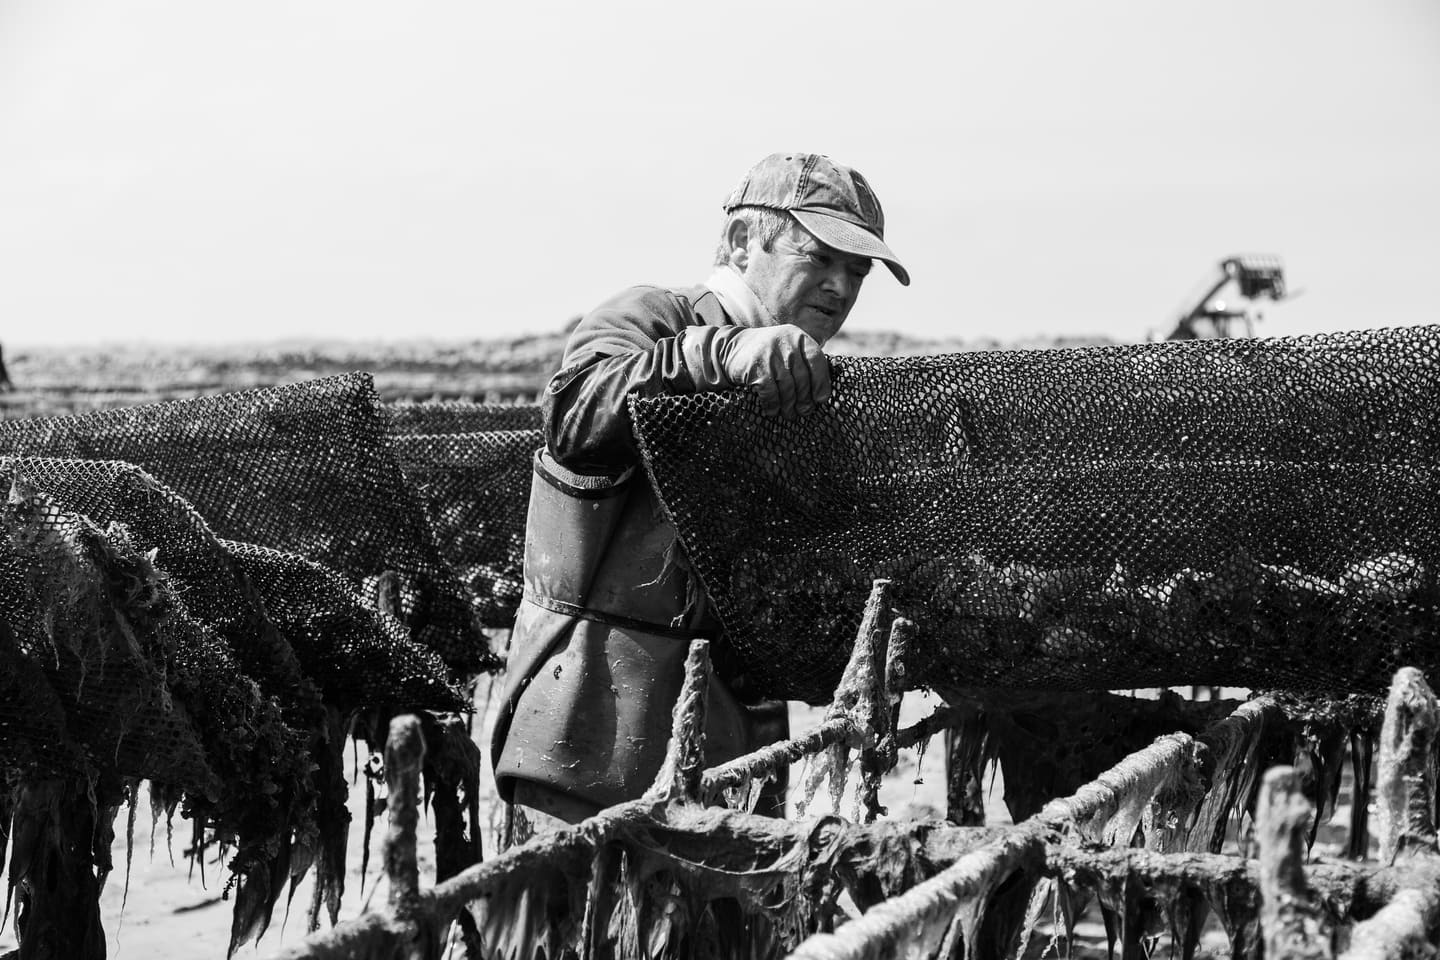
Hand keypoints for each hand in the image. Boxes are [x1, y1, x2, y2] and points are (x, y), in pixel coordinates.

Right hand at [717, 324, 831, 418]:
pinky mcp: (757, 367)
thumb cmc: (766, 354)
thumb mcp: (787, 349)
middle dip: (804, 398)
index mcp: (798, 337)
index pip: (817, 360)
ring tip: (789, 414)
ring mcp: (770, 354)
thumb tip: (822, 395)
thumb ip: (804, 363)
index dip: (821, 382)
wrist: (729, 348)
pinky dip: (773, 404)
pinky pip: (771, 392)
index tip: (821, 399)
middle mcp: (786, 342)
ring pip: (787, 387)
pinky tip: (773, 411)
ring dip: (789, 405)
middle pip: (802, 377)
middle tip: (804, 412)